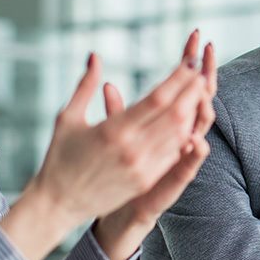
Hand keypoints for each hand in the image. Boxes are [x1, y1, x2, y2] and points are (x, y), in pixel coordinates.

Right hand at [0, 33, 214, 259]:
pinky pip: (172, 153)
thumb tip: (94, 55)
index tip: (190, 62)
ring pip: (179, 135)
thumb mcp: (67, 118)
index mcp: (113, 131)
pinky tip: (188, 120)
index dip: (178, 79)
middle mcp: (132, 150)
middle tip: (201, 71)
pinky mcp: (145, 181)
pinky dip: (183, 135)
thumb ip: (85, 85)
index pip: (157, 99)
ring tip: (198, 91)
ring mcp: (142, 168)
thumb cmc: (59, 157)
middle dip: (192, 90)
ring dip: (192, 111)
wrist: (58, 204)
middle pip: (175, 115)